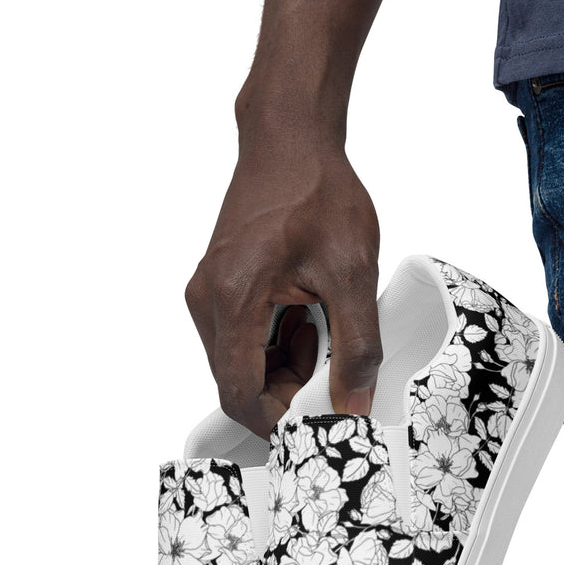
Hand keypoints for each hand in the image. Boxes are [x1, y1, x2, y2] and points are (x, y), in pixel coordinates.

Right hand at [185, 141, 381, 437]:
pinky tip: (306, 319)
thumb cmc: (317, 192)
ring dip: (281, 368)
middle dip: (283, 393)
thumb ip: (356, 345)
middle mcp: (207, 301)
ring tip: (321, 334)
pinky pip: (239, 339)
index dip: (275, 422)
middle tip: (330, 370)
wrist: (289, 139)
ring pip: (238, 363)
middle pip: (236, 382)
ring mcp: (207, 293)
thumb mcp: (351, 272)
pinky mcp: (216, 287)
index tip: (315, 425)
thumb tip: (352, 405)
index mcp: (234, 299)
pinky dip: (274, 345)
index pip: (239, 392)